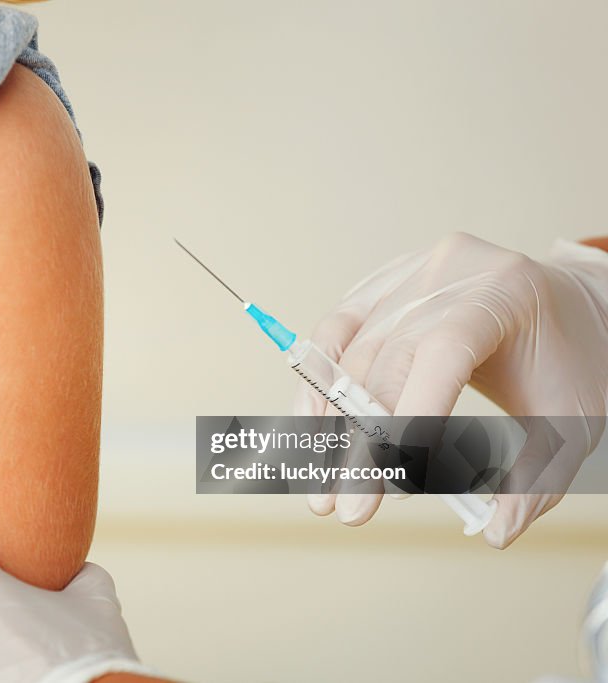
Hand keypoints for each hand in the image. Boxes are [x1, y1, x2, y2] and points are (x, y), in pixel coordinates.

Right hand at [294, 233, 607, 547]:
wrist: (563, 303)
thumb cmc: (568, 359)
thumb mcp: (572, 421)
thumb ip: (536, 481)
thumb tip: (494, 533)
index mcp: (506, 291)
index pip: (445, 351)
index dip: (412, 414)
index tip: (392, 480)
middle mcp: (449, 273)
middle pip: (386, 357)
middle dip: (362, 441)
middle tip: (350, 506)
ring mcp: (408, 273)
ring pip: (349, 349)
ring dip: (330, 423)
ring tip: (325, 483)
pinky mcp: (379, 284)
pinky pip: (335, 332)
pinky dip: (319, 384)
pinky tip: (315, 427)